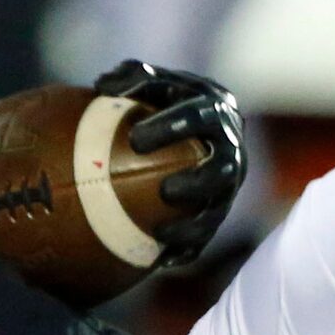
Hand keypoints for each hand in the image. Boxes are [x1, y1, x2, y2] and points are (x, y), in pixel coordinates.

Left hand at [94, 60, 248, 250]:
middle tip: (164, 193)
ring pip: (218, 209)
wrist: (186, 132)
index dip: (172, 126)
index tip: (135, 141)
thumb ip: (132, 75)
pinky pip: (204, 237)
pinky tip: (161, 259)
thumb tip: (103, 87)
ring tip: (161, 232)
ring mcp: (228, 184)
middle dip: (197, 182)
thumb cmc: (160, 100)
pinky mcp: (217, 212)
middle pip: (223, 168)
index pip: (199, 114)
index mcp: (217, 109)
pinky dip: (185, 248)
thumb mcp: (151, 83)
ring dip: (194, 224)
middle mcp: (231, 148)